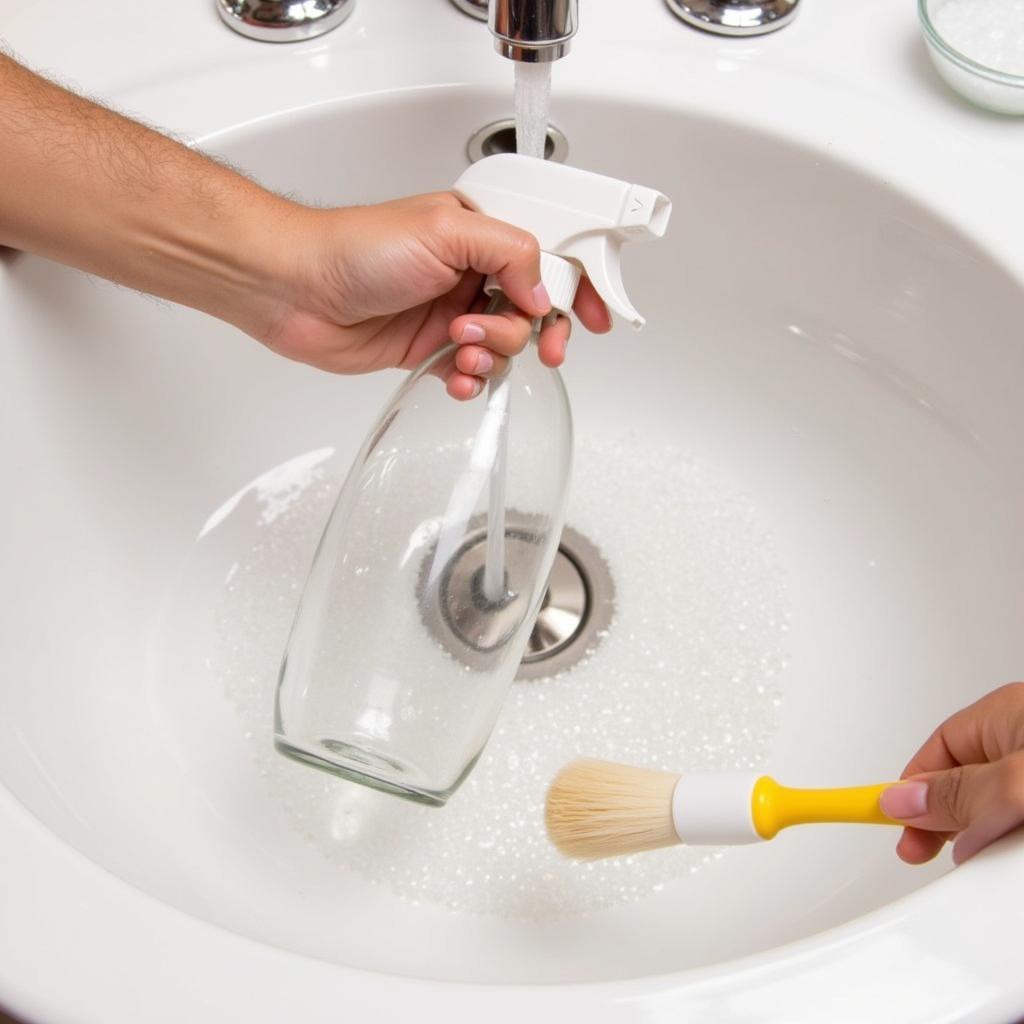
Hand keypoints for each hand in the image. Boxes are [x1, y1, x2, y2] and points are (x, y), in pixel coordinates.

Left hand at [0, 53, 609, 399]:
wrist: (295, 290)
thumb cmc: (355, 246)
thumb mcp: (447, 230)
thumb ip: (510, 253)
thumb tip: (542, 290)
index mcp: (481, 232)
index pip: (549, 258)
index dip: (576, 288)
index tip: (595, 317)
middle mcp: (471, 271)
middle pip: (533, 311)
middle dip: (527, 330)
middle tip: (516, 339)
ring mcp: (452, 311)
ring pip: (505, 346)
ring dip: (491, 354)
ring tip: (458, 345)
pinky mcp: (430, 348)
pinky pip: (473, 372)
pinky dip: (469, 379)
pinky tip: (451, 374)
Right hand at [880, 682, 1023, 863]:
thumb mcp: (1017, 783)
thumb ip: (959, 793)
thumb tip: (902, 800)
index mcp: (1006, 714)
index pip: (935, 751)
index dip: (907, 789)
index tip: (877, 816)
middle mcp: (1022, 743)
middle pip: (962, 784)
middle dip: (944, 823)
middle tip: (925, 854)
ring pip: (992, 813)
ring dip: (983, 843)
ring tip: (986, 865)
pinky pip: (1015, 831)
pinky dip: (1009, 852)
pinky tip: (1010, 868)